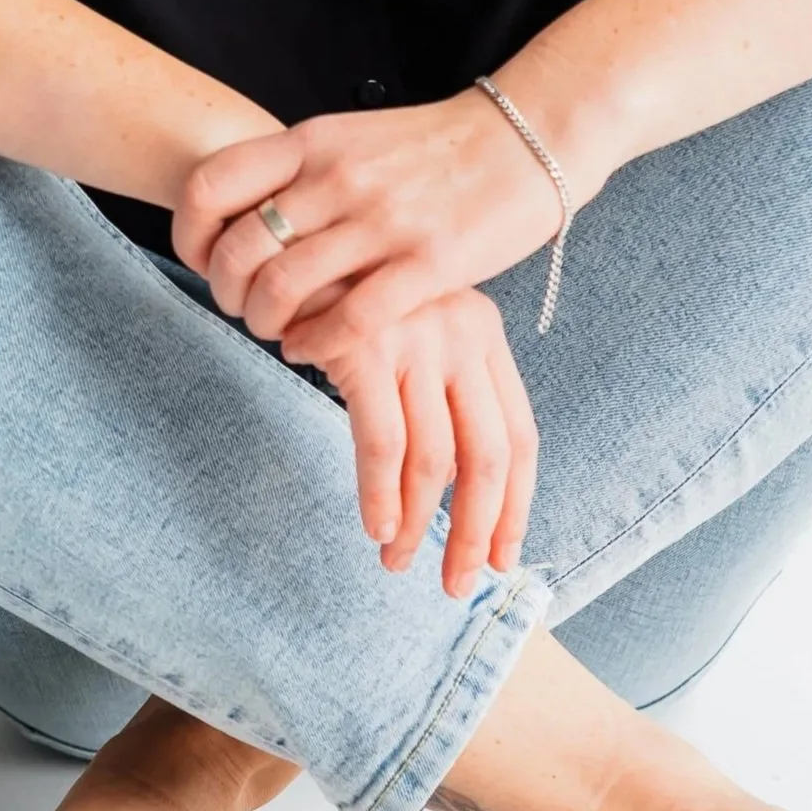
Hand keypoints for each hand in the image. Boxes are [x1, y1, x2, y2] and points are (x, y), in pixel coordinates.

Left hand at [173, 87, 604, 364]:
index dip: (190, 233)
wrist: (528, 138)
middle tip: (241, 308)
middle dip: (226, 293)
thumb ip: (302, 171)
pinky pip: (346, 321)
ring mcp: (381, 222)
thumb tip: (246, 214)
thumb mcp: (354, 137)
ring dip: (266, 324)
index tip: (203, 259)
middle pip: (239, 250)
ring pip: (283, 290)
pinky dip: (315, 346)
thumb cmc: (437, 147)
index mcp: (314, 141)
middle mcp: (337, 178)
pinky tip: (313, 351)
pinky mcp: (426, 266)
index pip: (211, 185)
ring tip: (277, 332)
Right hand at [329, 287, 539, 596]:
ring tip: (397, 561)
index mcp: (483, 332)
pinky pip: (383, 443)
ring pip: (435, 459)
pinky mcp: (367, 346)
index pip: (519, 436)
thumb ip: (436, 389)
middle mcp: (462, 332)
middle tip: (458, 584)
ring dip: (419, 524)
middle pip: (489, 456)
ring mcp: (416, 338)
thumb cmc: (347, 288)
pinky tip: (375, 527)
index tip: (500, 559)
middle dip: (477, 531)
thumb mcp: (411, 327)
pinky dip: (380, 494)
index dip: (514, 507)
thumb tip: (448, 485)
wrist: (292, 226)